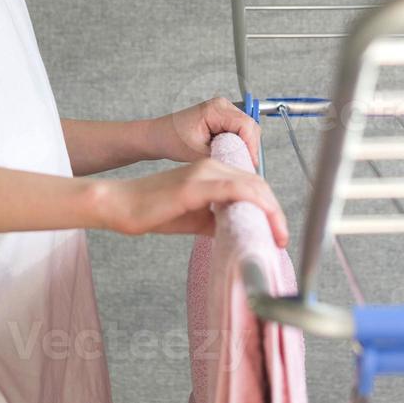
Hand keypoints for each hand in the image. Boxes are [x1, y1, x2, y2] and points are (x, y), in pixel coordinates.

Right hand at [98, 159, 289, 247]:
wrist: (120, 204)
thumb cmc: (152, 211)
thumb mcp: (194, 218)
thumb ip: (218, 219)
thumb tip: (241, 231)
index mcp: (212, 170)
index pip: (252, 184)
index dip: (270, 206)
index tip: (277, 231)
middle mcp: (212, 165)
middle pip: (257, 183)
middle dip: (276, 210)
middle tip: (282, 237)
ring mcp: (204, 172)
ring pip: (252, 185)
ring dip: (271, 210)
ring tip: (278, 235)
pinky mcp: (196, 184)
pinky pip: (235, 190)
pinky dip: (255, 204)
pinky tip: (263, 220)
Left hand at [145, 96, 262, 169]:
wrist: (159, 135)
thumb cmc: (171, 139)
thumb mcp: (197, 152)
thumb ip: (222, 156)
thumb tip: (241, 164)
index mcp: (215, 109)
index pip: (245, 125)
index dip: (251, 146)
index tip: (250, 163)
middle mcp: (222, 105)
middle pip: (250, 126)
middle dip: (250, 146)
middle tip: (246, 165)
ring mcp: (223, 109)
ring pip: (247, 128)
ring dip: (245, 145)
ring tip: (238, 161)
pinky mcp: (222, 117)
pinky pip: (239, 130)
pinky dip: (239, 143)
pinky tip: (232, 154)